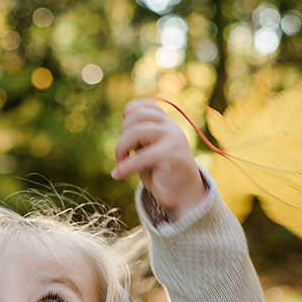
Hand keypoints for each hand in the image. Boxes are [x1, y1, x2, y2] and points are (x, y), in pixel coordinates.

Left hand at [112, 99, 205, 213]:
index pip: (145, 105)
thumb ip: (138, 138)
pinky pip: (142, 156)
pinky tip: (117, 175)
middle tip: (120, 156)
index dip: (128, 114)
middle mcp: (171, 127)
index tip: (123, 133)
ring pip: (137, 131)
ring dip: (121, 148)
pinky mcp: (171, 155)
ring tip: (120, 164)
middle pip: (137, 117)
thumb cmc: (162, 175)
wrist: (185, 196)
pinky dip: (125, 166)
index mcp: (166, 124)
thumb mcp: (148, 151)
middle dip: (122, 136)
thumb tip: (123, 129)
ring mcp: (173, 139)